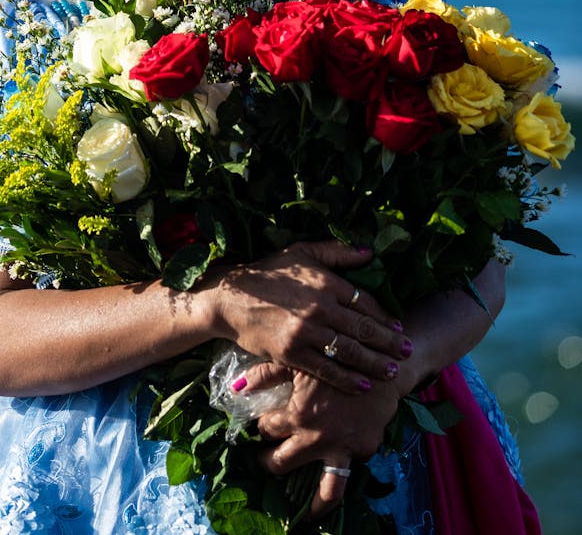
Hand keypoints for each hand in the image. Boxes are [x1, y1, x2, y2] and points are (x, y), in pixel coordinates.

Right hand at [208, 240, 411, 391]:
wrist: (229, 297)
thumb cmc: (267, 272)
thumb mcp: (301, 252)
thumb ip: (336, 252)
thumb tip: (369, 252)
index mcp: (326, 282)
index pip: (365, 301)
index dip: (384, 316)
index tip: (398, 326)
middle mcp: (320, 307)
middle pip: (364, 329)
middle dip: (389, 343)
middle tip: (407, 351)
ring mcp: (306, 332)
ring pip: (350, 351)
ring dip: (375, 363)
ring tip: (392, 372)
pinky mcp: (292, 353)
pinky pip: (326, 369)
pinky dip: (347, 379)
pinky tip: (362, 385)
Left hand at [252, 365, 400, 518]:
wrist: (380, 362)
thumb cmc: (335, 357)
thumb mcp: (298, 361)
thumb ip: (266, 374)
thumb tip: (237, 386)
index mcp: (298, 415)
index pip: (266, 431)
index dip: (261, 427)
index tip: (261, 425)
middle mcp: (317, 439)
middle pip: (281, 464)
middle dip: (268, 463)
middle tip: (264, 462)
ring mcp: (343, 448)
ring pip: (326, 492)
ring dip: (313, 507)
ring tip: (304, 516)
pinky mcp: (365, 449)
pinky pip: (351, 467)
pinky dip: (342, 468)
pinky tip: (335, 467)